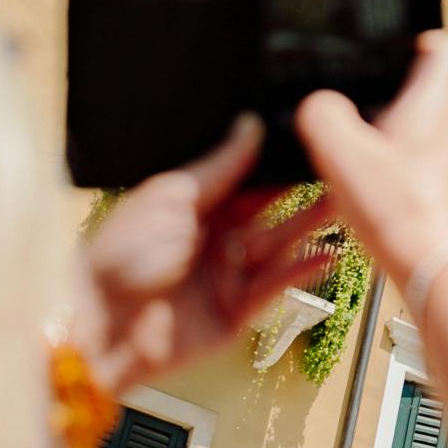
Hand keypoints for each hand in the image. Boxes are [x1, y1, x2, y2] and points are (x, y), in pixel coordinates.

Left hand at [70, 116, 339, 393]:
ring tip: (347, 209)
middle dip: (305, 196)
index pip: (248, 182)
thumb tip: (250, 124)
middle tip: (344, 175)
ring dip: (311, 229)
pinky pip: (275, 288)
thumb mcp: (173, 195)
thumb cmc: (119, 254)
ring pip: (279, 247)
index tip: (314, 147)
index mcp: (194, 208)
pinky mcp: (235, 313)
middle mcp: (214, 240)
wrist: (99, 323)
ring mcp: (226, 277)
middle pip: (270, 213)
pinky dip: (303, 272)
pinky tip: (328, 255)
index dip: (280, 168)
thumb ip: (220, 166)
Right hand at [296, 30, 447, 293]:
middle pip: (429, 90)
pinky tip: (372, 191)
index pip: (440, 45)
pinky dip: (398, 171)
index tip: (392, 40)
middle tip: (361, 102)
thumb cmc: (409, 216)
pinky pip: (423, 167)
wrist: (442, 272)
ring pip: (425, 131)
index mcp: (436, 102)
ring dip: (393, 136)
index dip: (415, 35)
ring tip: (360, 150)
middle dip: (392, 93)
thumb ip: (323, 116)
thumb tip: (316, 105)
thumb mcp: (344, 155)